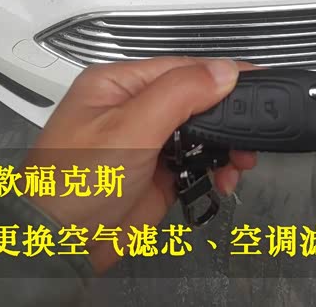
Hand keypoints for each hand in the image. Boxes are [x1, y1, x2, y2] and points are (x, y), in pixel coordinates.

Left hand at [23, 57, 256, 272]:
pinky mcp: (157, 173)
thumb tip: (223, 69)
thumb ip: (178, 94)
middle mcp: (133, 108)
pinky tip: (224, 180)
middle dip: (227, 117)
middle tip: (251, 134)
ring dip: (226, 146)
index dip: (221, 74)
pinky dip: (215, 170)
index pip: (181, 68)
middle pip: (195, 100)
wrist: (58, 246)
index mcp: (119, 84)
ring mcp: (147, 142)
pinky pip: (196, 163)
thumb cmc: (74, 184)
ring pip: (200, 132)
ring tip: (240, 163)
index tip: (257, 80)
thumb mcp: (129, 129)